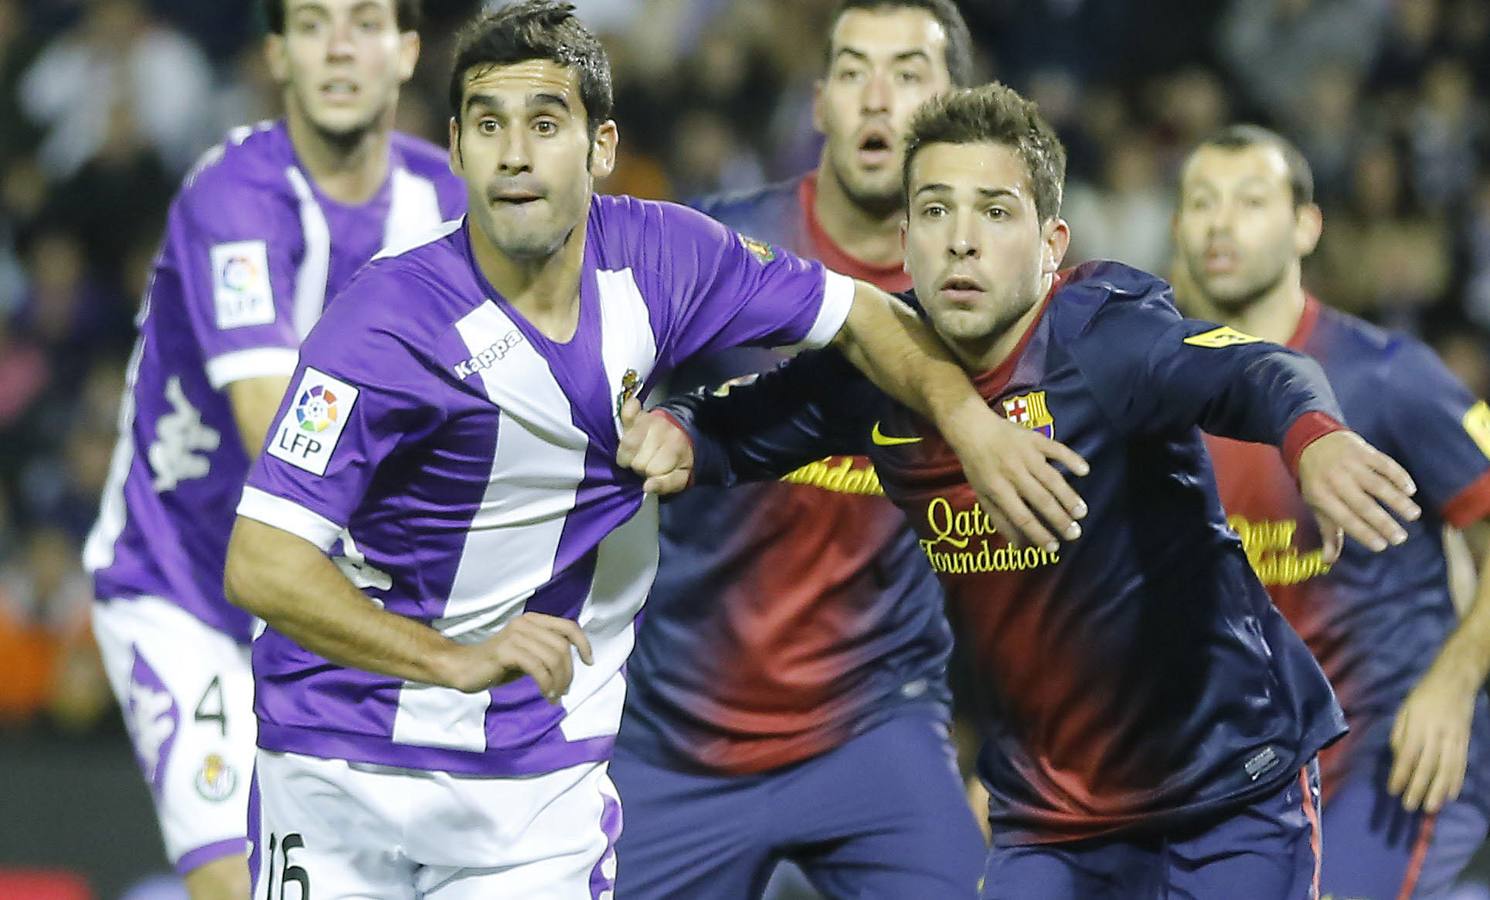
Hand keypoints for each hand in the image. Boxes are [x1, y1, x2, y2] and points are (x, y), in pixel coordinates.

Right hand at [443, 612, 593, 702]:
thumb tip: (571, 664)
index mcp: (533, 620)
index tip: (589, 662)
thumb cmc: (497, 664)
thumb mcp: (528, 655)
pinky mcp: (506, 651)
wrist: (463, 668)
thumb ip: (547, 652)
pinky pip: (537, 668)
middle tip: (564, 691)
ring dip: (559, 681)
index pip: (568, 627)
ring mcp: (515, 635)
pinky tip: (547, 695)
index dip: (583, 644)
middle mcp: (525, 623)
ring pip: (552, 658)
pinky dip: (547, 684)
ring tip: (555, 695)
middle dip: (568, 672)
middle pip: (562, 647)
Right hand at [616, 397, 692, 494]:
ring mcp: (651, 419)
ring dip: (628, 454)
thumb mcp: (679, 478)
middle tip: (647, 462)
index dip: (652, 475)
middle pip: (638, 461)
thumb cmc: (677, 460)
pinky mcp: (639, 413)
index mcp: (675, 447)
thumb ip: (665, 485)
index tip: (655, 473)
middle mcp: (664, 431)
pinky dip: (628, 414)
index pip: (652, 471)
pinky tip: (630, 422)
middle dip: (640, 466)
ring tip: (637, 453)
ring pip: (627, 445)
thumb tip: (647, 487)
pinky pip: (629, 411)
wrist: (683, 436)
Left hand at [942, 402, 1088, 551]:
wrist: (973, 428)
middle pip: (1040, 499)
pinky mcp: (1035, 439)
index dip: (1038, 533)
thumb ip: (1001, 520)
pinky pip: (1057, 449)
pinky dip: (1071, 458)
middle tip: (1074, 534)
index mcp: (996, 488)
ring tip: (1081, 513)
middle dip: (1059, 519)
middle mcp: (1012, 472)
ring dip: (1068, 496)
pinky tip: (1084, 471)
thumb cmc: (978, 467)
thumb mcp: (982, 495)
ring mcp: (1025, 454)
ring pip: (1052, 478)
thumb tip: (1020, 547)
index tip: (1053, 548)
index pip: (1021, 516)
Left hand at [1297, 431, 1419, 559]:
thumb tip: (1329, 560)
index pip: (1345, 518)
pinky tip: (1410, 490)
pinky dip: (1399, 477)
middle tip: (1401, 538)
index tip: (1381, 546)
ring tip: (1413, 515)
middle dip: (1383, 523)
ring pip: (1377, 484)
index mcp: (1321, 496)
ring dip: (1397, 500)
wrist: (1311, 440)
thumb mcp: (1315, 504)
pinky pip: (1384, 464)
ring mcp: (1350, 464)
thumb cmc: (1316, 480)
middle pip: (1363, 504)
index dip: (1363, 533)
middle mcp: (1335, 480)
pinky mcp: (1362, 451)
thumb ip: (1327, 531)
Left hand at [1389, 660, 1477, 812]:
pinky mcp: (1465, 742)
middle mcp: (1437, 734)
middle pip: (1427, 766)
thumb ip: (1399, 734)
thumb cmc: (1422, 697)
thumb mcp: (1404, 710)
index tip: (1392, 790)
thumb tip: (1398, 759)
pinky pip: (1461, 765)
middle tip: (1409, 806)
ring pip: (1446, 769)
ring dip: (1438, 791)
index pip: (1407, 755)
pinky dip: (1456, 782)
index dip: (1400, 774)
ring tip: (1430, 808)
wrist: (1455, 683)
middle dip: (1417, 788)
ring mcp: (1454, 739)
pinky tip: (1450, 795)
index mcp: (1417, 725)